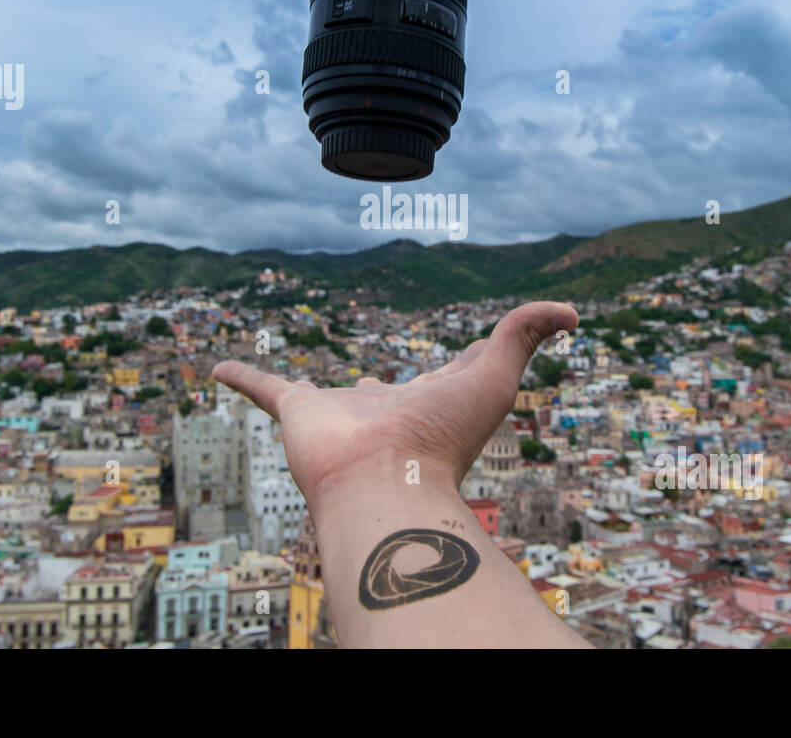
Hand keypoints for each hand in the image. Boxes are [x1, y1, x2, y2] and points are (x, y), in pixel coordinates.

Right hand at [211, 300, 577, 508]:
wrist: (384, 481)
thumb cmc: (443, 434)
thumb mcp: (495, 375)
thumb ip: (526, 334)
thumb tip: (573, 311)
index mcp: (431, 404)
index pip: (446, 376)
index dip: (460, 362)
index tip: (467, 351)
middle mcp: (385, 411)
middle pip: (381, 393)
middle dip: (380, 390)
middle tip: (376, 384)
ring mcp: (339, 414)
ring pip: (318, 394)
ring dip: (304, 390)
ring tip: (292, 388)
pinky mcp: (298, 411)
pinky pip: (264, 388)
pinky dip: (242, 375)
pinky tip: (217, 365)